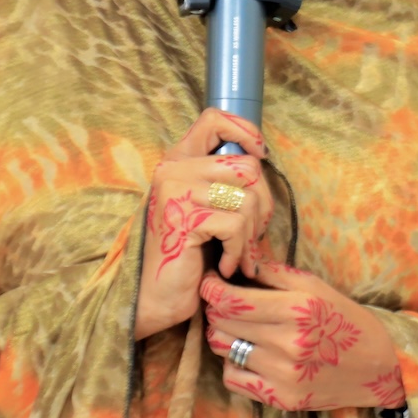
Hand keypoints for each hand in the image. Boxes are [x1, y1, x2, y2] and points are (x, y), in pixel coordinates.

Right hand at [134, 108, 272, 340]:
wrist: (154, 298)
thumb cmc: (187, 257)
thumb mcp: (204, 209)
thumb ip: (222, 182)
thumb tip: (262, 160)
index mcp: (178, 161)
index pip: (214, 119)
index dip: (246, 132)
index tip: (261, 156)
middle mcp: (173, 169)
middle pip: (247, 165)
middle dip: (263, 204)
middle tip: (253, 234)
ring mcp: (176, 191)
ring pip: (247, 198)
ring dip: (252, 235)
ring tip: (240, 256)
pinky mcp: (184, 217)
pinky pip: (236, 224)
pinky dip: (239, 251)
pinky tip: (226, 266)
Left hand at [201, 262, 402, 411]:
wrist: (379, 368)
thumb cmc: (345, 319)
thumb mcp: (315, 285)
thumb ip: (273, 273)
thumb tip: (236, 261)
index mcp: (297, 309)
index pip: (232, 299)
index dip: (211, 287)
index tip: (209, 280)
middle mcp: (288, 343)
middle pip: (222, 323)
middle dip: (215, 308)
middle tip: (223, 301)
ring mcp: (283, 375)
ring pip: (223, 349)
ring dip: (222, 334)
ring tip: (238, 327)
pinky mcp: (281, 399)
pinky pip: (233, 379)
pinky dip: (233, 364)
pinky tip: (250, 354)